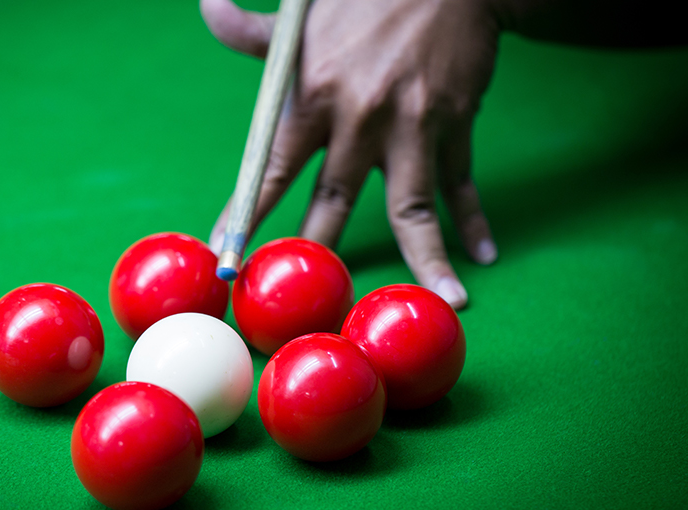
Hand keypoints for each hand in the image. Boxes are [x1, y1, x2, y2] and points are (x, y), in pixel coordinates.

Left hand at [203, 0, 500, 308]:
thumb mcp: (300, 16)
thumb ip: (250, 30)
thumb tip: (204, 7)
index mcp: (314, 94)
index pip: (271, 169)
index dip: (248, 216)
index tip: (228, 256)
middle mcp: (361, 118)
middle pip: (334, 202)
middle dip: (317, 253)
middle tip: (305, 301)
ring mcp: (413, 125)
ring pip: (412, 208)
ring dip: (426, 259)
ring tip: (444, 302)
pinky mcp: (454, 123)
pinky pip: (461, 182)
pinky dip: (473, 219)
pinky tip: (482, 254)